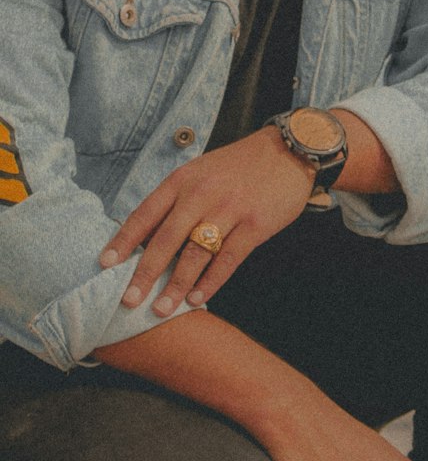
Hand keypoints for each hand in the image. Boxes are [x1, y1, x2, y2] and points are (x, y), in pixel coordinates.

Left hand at [99, 128, 314, 314]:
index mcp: (184, 179)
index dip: (123, 241)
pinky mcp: (256, 224)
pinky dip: (211, 281)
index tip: (104, 265)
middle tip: (128, 301)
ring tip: (161, 310)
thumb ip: (176, 199)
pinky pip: (229, 258)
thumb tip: (144, 236)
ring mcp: (231, 209)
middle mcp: (203, 193)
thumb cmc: (239, 166)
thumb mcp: (202, 171)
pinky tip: (198, 298)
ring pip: (196, 254)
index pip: (146, 213)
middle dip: (144, 274)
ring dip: (176, 285)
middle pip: (166, 239)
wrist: (289, 150)